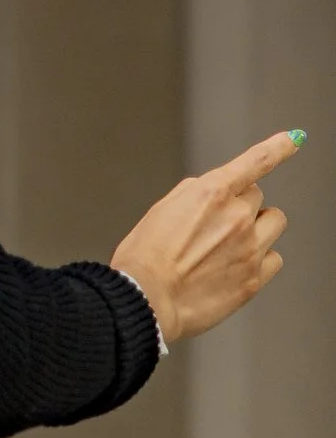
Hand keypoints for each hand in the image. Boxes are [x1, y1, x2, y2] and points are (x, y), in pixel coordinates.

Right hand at [111, 129, 304, 344]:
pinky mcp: (255, 277)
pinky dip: (260, 258)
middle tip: (215, 226)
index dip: (278, 147)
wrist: (146, 298)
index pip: (254, 162)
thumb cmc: (144, 257)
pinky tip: (234, 267)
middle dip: (240, 204)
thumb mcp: (161, 211)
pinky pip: (274, 257)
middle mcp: (236, 216)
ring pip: (273, 223)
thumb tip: (212, 193)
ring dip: (257, 227)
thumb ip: (194, 195)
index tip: (294, 139)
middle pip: (256, 197)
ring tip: (229, 245)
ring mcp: (250, 248)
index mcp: (210, 194)